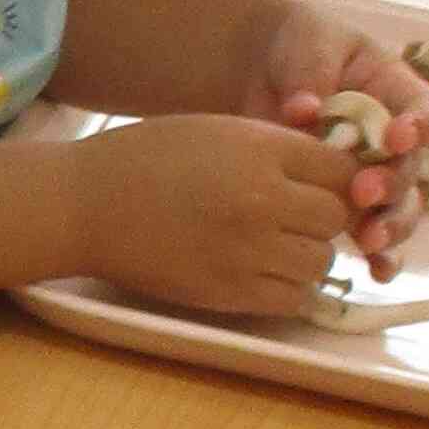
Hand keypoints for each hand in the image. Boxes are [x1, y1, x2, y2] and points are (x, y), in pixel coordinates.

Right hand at [80, 113, 364, 314]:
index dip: (339, 177)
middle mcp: (263, 200)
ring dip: (308, 255)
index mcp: (260, 151)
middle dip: (325, 217)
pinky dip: (288, 288)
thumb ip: (276, 149)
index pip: (342, 168)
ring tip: (276, 245)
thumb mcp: (218, 130)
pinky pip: (293, 298)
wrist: (86, 206)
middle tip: (298, 217)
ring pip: (321, 262)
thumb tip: (331, 171)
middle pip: (337, 217)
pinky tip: (263, 272)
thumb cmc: (145, 158)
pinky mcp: (230, 294)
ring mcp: (248, 251)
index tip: (322, 183)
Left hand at [244, 4, 428, 271]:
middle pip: (411, 170)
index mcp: (395, 91)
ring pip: (400, 209)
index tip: (397, 137)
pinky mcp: (345, 202)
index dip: (418, 127)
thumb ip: (311, 73)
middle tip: (364, 192)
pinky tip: (373, 272)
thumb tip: (305, 110)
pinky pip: (373, 234)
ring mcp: (373, 173)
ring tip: (368, 241)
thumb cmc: (296, 46)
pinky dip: (380, 255)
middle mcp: (394, 139)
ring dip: (390, 226)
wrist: (258, 69)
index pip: (423, 110)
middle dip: (392, 185)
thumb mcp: (307, 43)